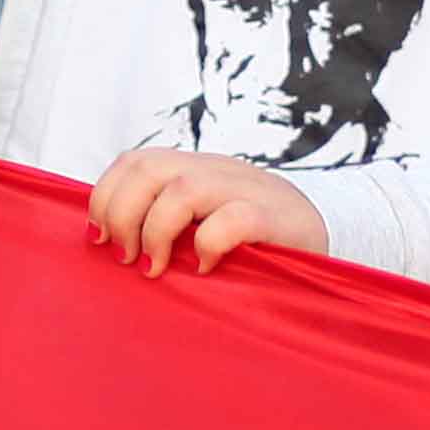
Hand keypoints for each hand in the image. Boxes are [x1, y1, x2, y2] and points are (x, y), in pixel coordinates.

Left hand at [89, 148, 327, 275]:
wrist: (331, 232)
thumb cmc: (255, 240)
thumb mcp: (206, 221)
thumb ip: (167, 221)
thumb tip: (107, 243)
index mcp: (195, 168)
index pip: (134, 161)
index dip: (106, 196)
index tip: (99, 238)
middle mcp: (216, 170)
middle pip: (148, 168)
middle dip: (121, 214)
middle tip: (125, 256)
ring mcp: (247, 189)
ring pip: (182, 189)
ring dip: (156, 230)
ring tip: (155, 267)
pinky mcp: (276, 217)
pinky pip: (232, 219)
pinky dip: (208, 244)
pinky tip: (204, 268)